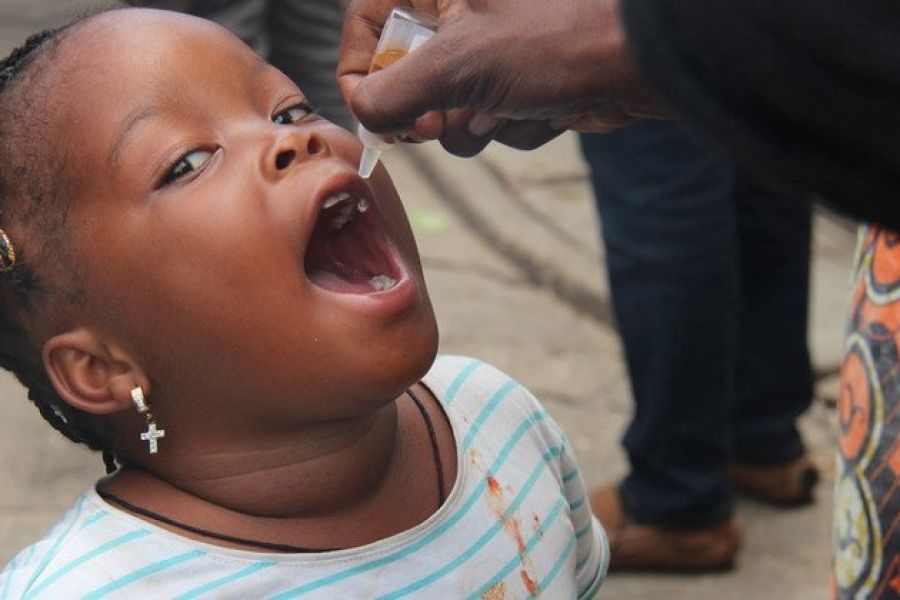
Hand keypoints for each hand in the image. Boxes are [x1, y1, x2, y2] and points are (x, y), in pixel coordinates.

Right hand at [338, 0, 667, 155]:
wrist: (642, 64)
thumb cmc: (554, 42)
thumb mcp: (457, 64)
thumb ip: (394, 93)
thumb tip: (365, 114)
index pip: (366, 21)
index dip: (361, 73)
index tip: (373, 114)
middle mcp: (461, 11)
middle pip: (407, 74)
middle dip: (431, 111)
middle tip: (440, 124)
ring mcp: (493, 47)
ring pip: (450, 107)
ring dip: (477, 125)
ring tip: (507, 108)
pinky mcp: (522, 82)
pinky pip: (493, 118)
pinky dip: (514, 126)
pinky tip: (546, 110)